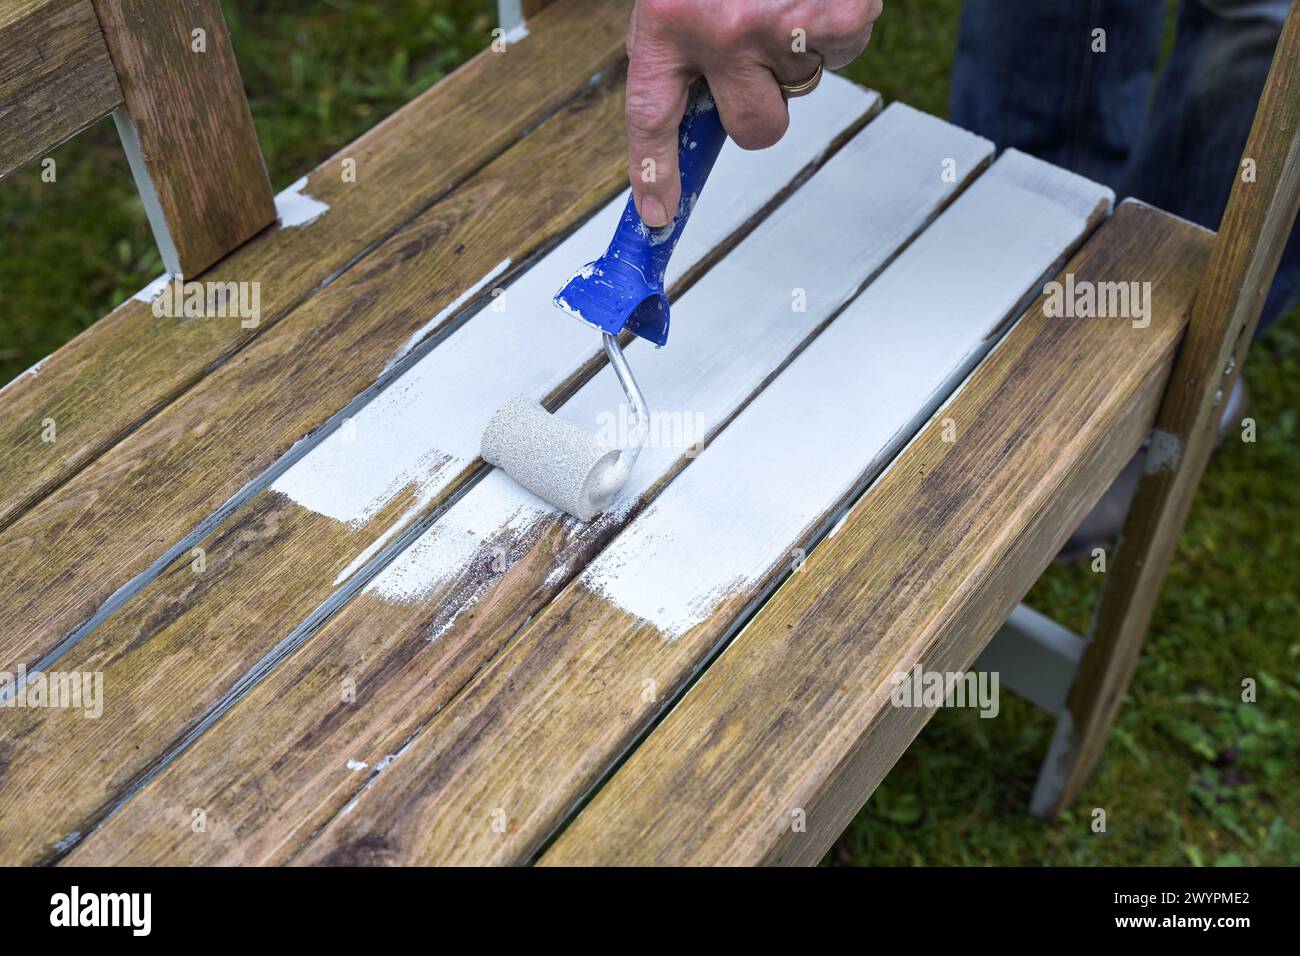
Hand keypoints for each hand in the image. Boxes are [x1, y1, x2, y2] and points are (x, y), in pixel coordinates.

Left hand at [625, 0, 880, 226]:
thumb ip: (687, 44)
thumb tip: (702, 114)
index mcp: (664, 17)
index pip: (650, 117)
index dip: (654, 173)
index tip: (659, 215)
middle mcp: (718, 30)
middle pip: (755, 128)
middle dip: (765, 104)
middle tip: (762, 54)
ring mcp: (777, 27)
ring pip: (805, 86)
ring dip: (804, 46)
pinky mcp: (836, 17)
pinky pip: (846, 50)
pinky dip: (842, 21)